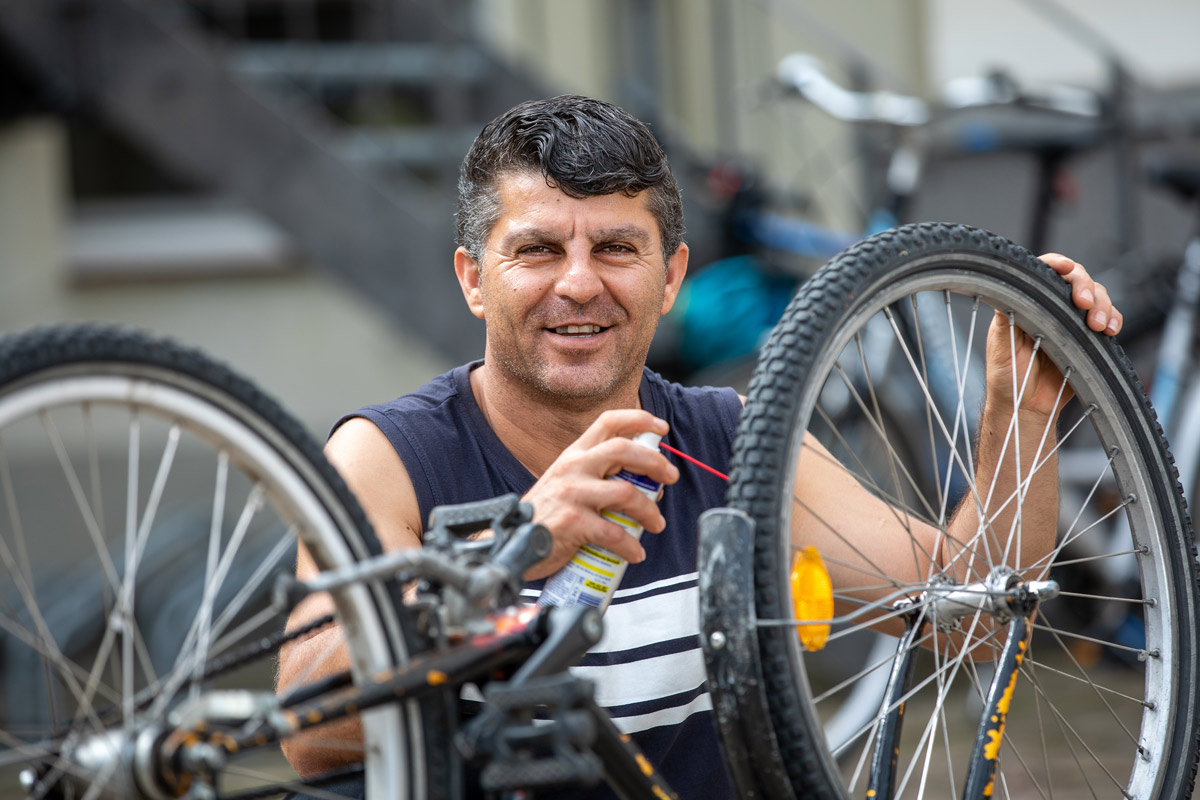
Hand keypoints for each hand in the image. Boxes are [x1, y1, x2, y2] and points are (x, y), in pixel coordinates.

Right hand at [521, 410, 678, 580]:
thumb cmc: (548, 515)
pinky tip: (635, 553)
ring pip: (627, 494)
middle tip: (670, 477)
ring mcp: (572, 493)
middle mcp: (573, 467)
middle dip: (655, 462)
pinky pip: (615, 533)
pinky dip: (631, 546)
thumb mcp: (569, 484)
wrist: (512, 541)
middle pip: (623, 450)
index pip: (608, 422)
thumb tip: (648, 487)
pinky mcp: (572, 523)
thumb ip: (601, 479)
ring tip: (656, 525)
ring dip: (650, 511)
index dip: (639, 419)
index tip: (661, 427)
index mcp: (574, 454)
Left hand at [984, 254, 1121, 419]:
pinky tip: (1109, 329)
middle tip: (1084, 304)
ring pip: (1097, 297)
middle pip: (1076, 280)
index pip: (1044, 273)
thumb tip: (1005, 288)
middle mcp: (1051, 308)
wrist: (1025, 408)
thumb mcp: (999, 342)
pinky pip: (1108, 320)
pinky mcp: (1088, 339)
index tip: (1065, 267)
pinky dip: (1114, 320)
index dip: (1056, 263)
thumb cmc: (1006, 377)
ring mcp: (1071, 322)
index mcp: (1027, 303)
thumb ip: (1005, 315)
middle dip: (1085, 286)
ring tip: (1098, 324)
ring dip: (1103, 304)